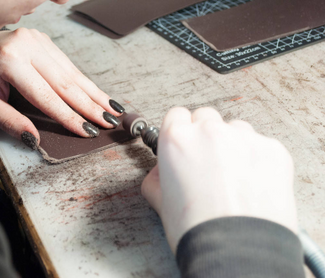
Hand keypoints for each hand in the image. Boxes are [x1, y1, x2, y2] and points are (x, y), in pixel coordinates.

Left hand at [0, 28, 124, 144]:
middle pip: (66, 83)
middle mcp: (27, 46)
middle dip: (91, 106)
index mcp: (9, 61)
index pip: (47, 96)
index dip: (69, 117)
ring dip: (95, 94)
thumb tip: (34, 139)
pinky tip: (100, 95)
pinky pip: (69, 66)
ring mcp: (38, 40)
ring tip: (113, 110)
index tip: (88, 131)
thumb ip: (9, 121)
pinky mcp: (45, 41)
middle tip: (110, 122)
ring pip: (73, 73)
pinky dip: (86, 83)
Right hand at [142, 107, 297, 252]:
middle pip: (206, 117)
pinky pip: (262, 145)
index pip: (177, 115)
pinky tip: (253, 183)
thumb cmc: (199, 230)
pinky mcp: (272, 149)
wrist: (237, 250)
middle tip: (209, 162)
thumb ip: (155, 180)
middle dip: (206, 135)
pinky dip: (257, 159)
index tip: (186, 141)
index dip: (180, 130)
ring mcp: (243, 138)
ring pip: (235, 129)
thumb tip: (159, 174)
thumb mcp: (161, 203)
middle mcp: (210, 132)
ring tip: (234, 176)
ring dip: (233, 145)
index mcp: (178, 140)